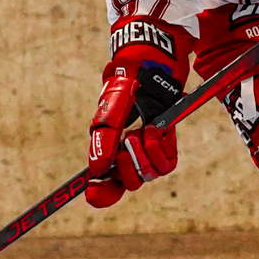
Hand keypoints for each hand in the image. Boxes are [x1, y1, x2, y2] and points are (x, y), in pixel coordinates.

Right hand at [86, 61, 181, 207]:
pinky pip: (167, 164)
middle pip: (128, 182)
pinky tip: (156, 129)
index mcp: (110, 148)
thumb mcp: (113, 109)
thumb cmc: (129, 84)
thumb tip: (96, 170)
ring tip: (142, 130)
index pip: (106, 182)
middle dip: (128, 167)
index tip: (91, 194)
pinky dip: (161, 149)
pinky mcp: (166, 144)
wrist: (155, 65)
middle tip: (128, 140)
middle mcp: (128, 153)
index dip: (100, 193)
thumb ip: (105, 138)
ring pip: (148, 175)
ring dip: (145, 155)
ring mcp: (148, 150)